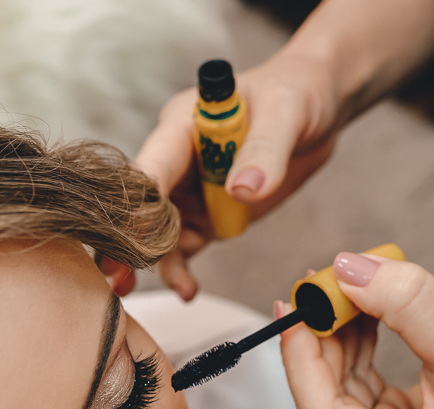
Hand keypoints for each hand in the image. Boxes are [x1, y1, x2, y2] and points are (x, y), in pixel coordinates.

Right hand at [102, 50, 339, 299]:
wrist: (316, 107)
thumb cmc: (296, 92)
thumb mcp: (286, 111)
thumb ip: (265, 149)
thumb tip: (243, 191)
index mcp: (182, 125)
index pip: (153, 164)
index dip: (140, 198)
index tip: (133, 231)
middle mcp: (176, 161)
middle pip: (140, 205)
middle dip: (129, 240)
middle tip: (117, 275)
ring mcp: (188, 192)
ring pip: (158, 234)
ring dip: (157, 264)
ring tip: (173, 289)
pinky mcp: (206, 217)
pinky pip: (185, 248)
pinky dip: (181, 271)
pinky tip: (187, 292)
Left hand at [278, 253, 433, 408]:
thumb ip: (409, 304)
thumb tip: (346, 269)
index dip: (302, 360)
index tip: (297, 307)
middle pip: (324, 400)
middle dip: (319, 338)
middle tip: (318, 283)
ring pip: (336, 387)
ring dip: (335, 335)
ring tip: (344, 288)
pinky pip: (354, 384)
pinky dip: (353, 344)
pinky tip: (359, 310)